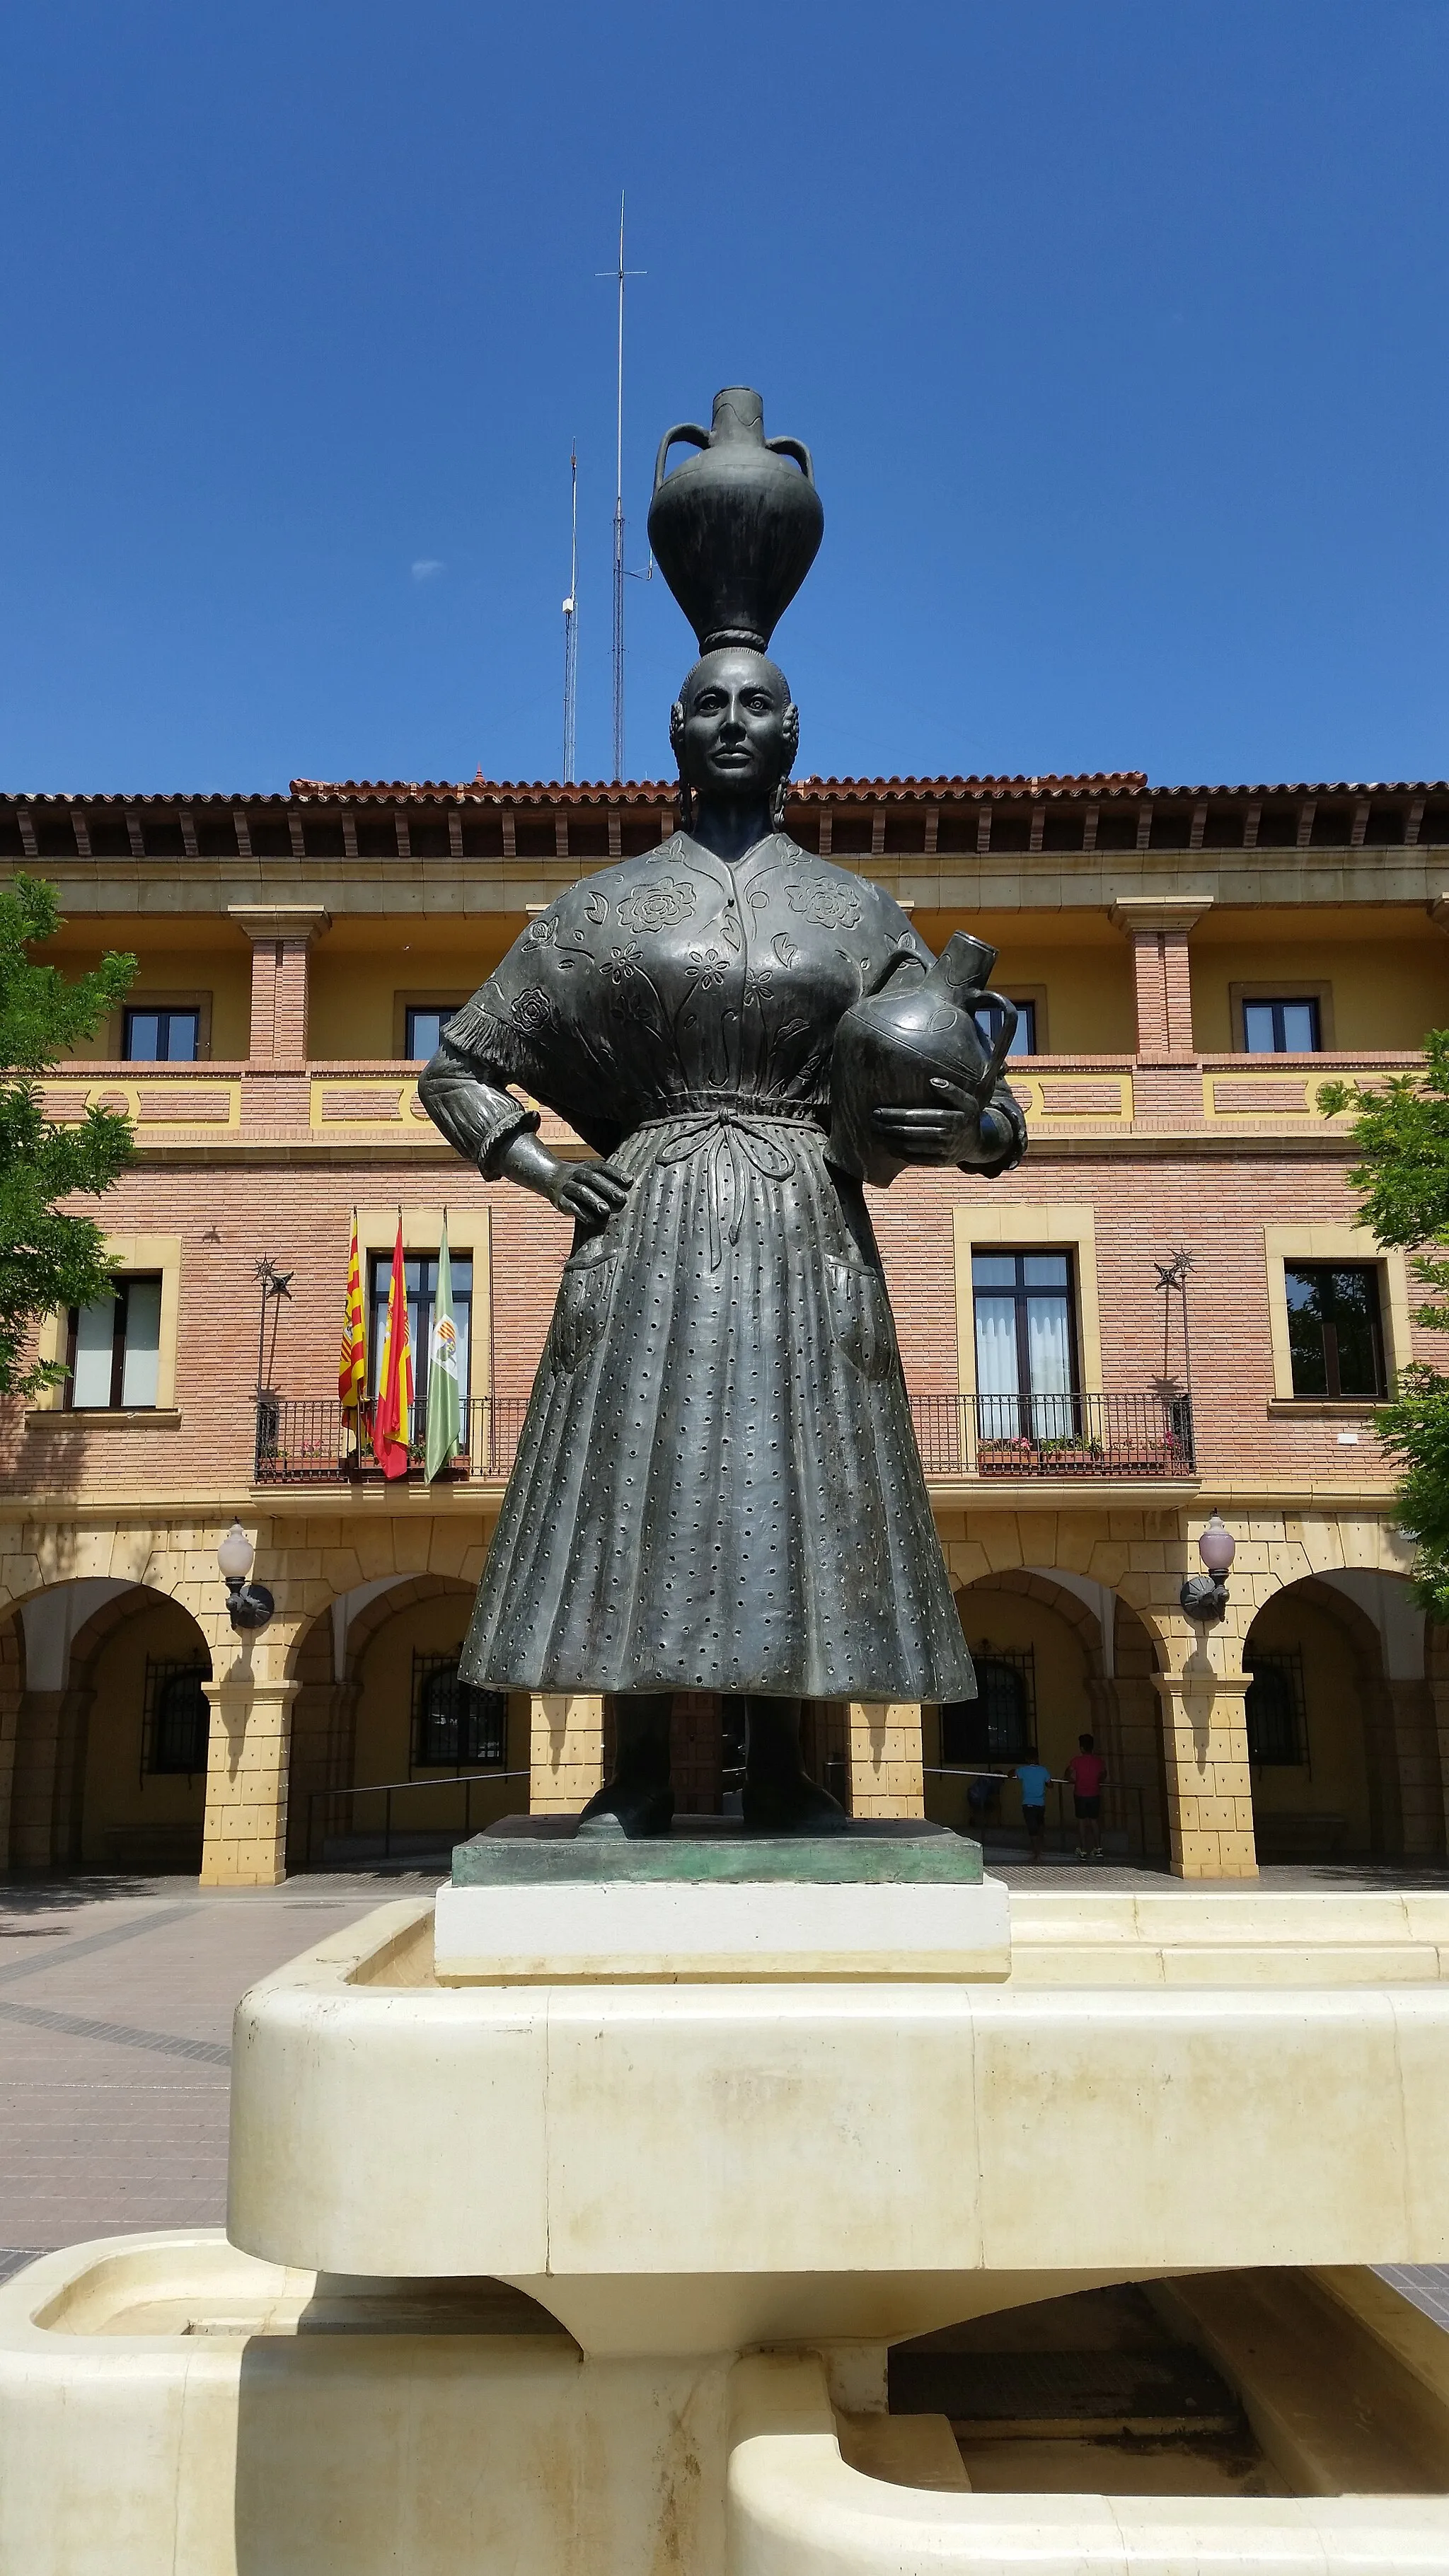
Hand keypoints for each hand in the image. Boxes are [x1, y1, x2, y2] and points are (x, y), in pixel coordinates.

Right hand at [550, 1156, 632, 1227]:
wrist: (551, 1178)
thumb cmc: (582, 1180)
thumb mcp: (592, 1174)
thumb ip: (609, 1180)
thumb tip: (631, 1188)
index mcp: (588, 1167)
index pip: (603, 1168)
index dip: (616, 1174)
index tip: (630, 1182)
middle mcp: (577, 1174)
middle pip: (592, 1178)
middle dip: (607, 1188)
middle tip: (621, 1198)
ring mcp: (567, 1187)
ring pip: (581, 1191)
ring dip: (594, 1200)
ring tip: (606, 1211)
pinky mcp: (560, 1201)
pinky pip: (572, 1206)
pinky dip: (583, 1213)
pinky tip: (594, 1220)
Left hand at [872, 1076, 989, 1164]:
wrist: (976, 1144)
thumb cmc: (967, 1117)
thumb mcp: (967, 1101)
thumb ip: (951, 1090)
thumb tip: (932, 1081)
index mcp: (950, 1119)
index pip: (915, 1117)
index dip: (894, 1114)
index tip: (878, 1111)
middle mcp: (945, 1137)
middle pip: (908, 1132)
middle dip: (887, 1127)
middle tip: (872, 1122)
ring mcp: (941, 1152)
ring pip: (909, 1147)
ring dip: (889, 1141)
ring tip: (875, 1133)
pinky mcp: (938, 1163)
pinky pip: (914, 1160)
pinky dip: (899, 1153)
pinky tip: (888, 1146)